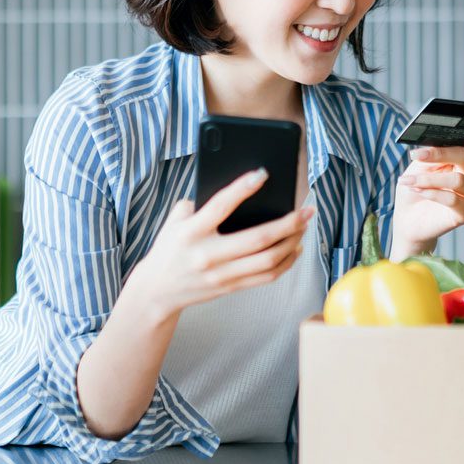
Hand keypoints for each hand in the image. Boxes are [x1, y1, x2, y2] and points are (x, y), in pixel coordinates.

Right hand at [129, 169, 314, 320]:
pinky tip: (295, 247)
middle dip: (288, 222)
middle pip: (258, 238)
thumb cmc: (170, 247)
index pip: (221, 206)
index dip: (243, 188)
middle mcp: (208, 254)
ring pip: (268, 260)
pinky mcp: (231, 287)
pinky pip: (267, 276)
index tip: (263, 173)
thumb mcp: (175, 221)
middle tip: (306, 209)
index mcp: (192, 232)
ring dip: (293, 241)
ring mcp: (222, 274)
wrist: (157, 290)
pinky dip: (286, 261)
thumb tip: (238, 190)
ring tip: (304, 226)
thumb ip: (199, 203)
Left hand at [391, 119, 463, 258]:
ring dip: (427, 178)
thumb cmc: (416, 185)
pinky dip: (430, 193)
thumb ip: (432, 153)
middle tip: (416, 154)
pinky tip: (417, 191)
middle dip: (440, 154)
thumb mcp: (420, 164)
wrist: (408, 217)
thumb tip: (435, 145)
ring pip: (457, 180)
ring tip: (408, 180)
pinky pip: (451, 199)